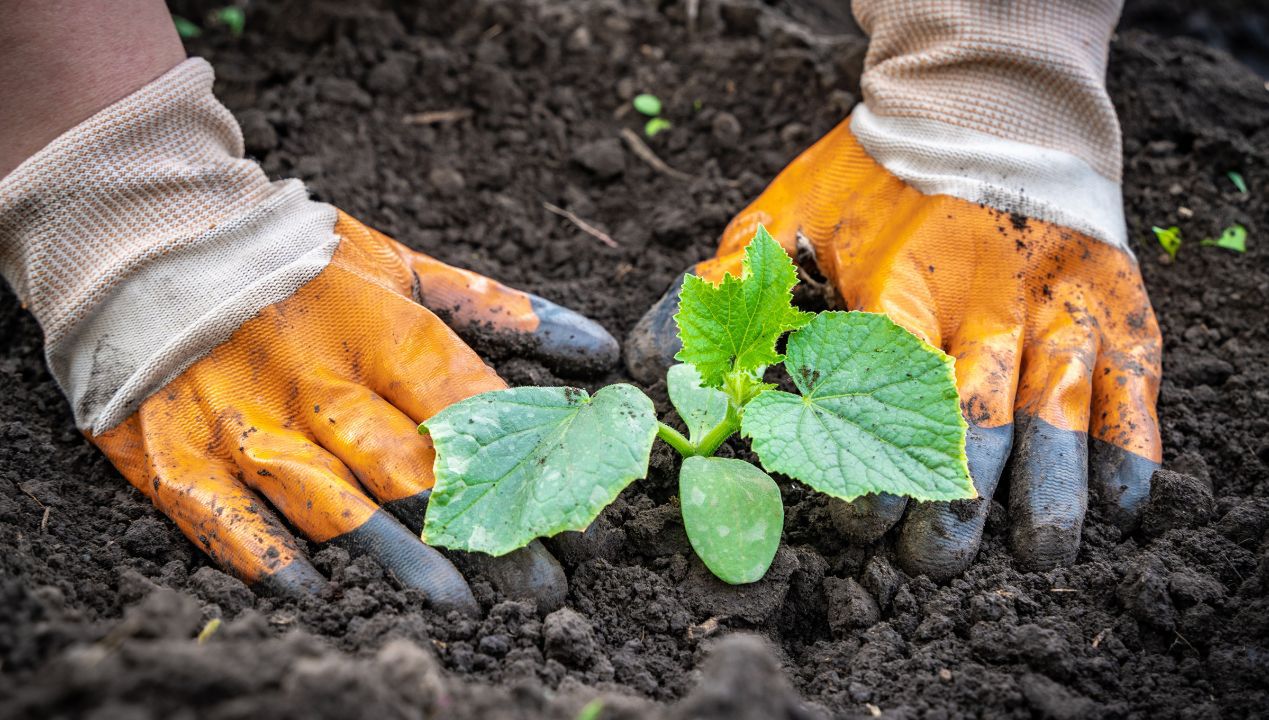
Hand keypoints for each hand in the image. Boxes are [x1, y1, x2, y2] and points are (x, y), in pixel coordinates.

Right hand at [92, 211, 617, 612]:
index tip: (579, 524)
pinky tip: (317, 600)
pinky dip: (269, 559)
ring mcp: (248, 423)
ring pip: (333, 504)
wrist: (154, 236)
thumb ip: (502, 309)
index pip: (471, 412)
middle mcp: (321, 383)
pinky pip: (226, 518)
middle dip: (484, 535)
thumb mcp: (406, 267)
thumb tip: (600, 351)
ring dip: (398, 560)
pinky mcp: (179, 454)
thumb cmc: (299, 258)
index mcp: (383, 334)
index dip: (529, 469)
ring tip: (460, 609)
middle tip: (542, 592)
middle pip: (414, 472)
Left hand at [628, 119, 1160, 579]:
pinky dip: (1131, 452)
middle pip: (982, 422)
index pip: (889, 396)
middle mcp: (991, 299)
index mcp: (903, 282)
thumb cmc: (873, 172)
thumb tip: (647, 361)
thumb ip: (726, 288)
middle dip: (957, 506)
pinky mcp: (1116, 304)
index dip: (874, 475)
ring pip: (1065, 415)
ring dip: (1051, 493)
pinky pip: (1136, 388)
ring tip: (1035, 554)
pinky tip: (1119, 509)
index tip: (857, 530)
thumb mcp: (784, 219)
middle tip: (934, 564)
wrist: (984, 103)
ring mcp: (1062, 305)